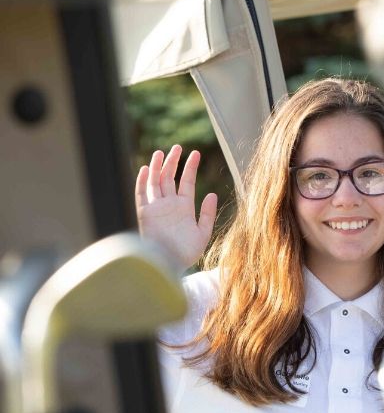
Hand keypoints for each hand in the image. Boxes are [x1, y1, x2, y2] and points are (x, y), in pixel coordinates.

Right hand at [135, 145, 217, 268]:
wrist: (169, 265)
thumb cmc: (186, 253)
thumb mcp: (202, 233)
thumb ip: (207, 214)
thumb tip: (211, 194)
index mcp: (184, 208)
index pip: (186, 182)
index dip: (190, 167)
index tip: (196, 153)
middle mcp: (169, 205)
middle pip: (169, 178)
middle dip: (173, 162)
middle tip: (178, 147)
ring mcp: (156, 208)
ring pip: (155, 182)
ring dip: (158, 167)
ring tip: (162, 152)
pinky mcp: (145, 214)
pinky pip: (142, 194)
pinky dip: (143, 181)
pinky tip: (147, 169)